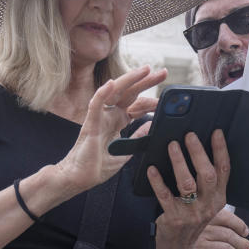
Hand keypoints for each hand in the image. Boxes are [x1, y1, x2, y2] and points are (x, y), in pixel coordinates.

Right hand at [54, 65, 164, 191]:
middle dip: (146, 81)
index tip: (168, 98)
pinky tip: (111, 83)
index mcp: (118, 122)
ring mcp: (100, 117)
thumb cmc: (98, 167)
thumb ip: (138, 137)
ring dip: (129, 79)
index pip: (137, 105)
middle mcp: (110, 115)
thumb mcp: (126, 151)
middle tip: (163, 72)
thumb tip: (151, 125)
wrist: (80, 178)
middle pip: (130, 93)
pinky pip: (96, 104)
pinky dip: (103, 93)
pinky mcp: (90, 123)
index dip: (152, 99)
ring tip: (144, 70)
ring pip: (115, 92)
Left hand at [149, 130, 230, 248]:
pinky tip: (152, 169)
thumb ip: (206, 183)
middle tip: (189, 135)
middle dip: (198, 152)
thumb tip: (197, 150)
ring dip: (179, 162)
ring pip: (187, 183)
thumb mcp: (206, 203)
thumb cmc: (191, 219)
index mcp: (219, 198)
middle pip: (207, 174)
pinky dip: (158, 181)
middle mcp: (208, 205)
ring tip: (172, 146)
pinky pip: (165, 196)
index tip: (216, 132)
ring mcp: (191, 213)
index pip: (224, 170)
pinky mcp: (174, 218)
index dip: (221, 150)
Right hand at [193, 209, 248, 248]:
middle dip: (242, 243)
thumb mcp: (197, 234)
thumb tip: (242, 234)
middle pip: (227, 235)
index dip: (237, 224)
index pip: (222, 217)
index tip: (245, 232)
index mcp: (199, 221)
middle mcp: (197, 232)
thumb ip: (214, 229)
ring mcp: (196, 248)